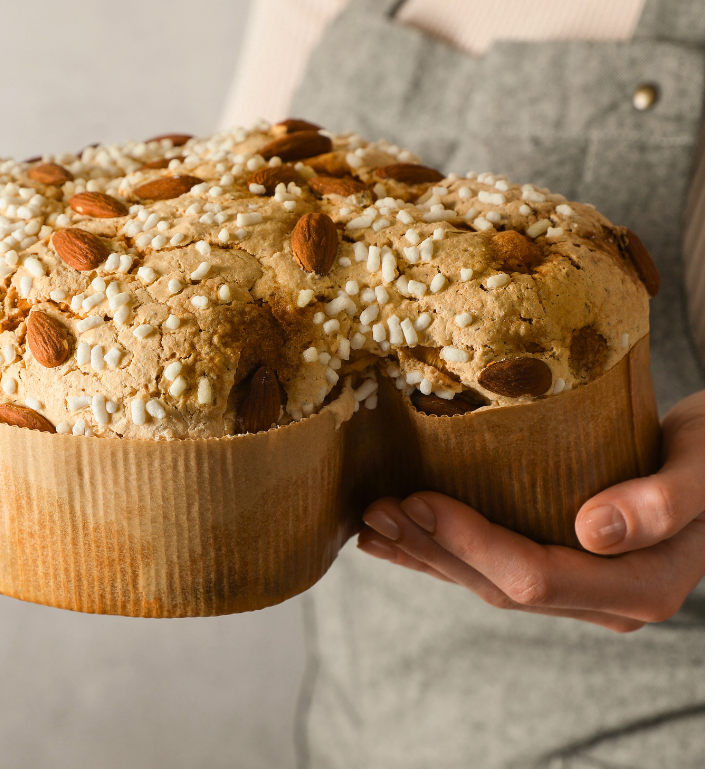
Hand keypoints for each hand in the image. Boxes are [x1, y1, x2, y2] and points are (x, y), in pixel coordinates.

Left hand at [358, 391, 704, 631]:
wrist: (714, 457)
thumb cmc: (714, 454)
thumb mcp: (704, 466)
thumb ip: (665, 501)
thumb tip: (596, 530)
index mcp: (637, 585)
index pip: (536, 576)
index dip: (472, 542)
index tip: (420, 499)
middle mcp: (602, 597)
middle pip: (500, 585)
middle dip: (432, 549)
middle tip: (376, 510)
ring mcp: (578, 587)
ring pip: (487, 580)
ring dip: (425, 552)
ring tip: (371, 523)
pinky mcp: (558, 565)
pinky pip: (491, 565)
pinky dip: (441, 551)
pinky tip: (396, 540)